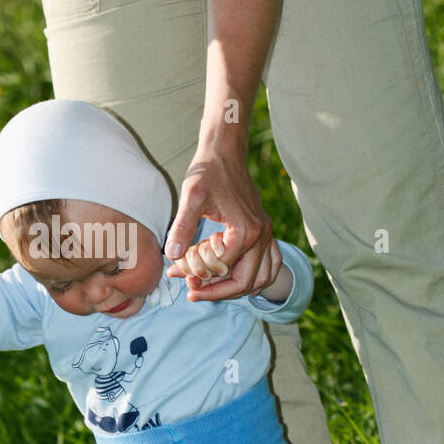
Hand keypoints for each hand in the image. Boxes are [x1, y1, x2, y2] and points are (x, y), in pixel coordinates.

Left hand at [165, 150, 280, 300]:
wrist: (225, 152)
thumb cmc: (208, 171)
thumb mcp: (191, 196)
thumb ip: (182, 226)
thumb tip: (172, 255)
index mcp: (244, 231)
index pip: (221, 270)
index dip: (197, 276)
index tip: (175, 274)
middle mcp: (261, 235)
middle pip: (244, 281)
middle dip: (216, 291)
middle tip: (191, 292)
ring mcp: (266, 233)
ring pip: (260, 277)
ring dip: (236, 289)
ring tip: (209, 289)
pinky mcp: (264, 230)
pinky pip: (271, 264)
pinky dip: (258, 278)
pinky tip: (239, 283)